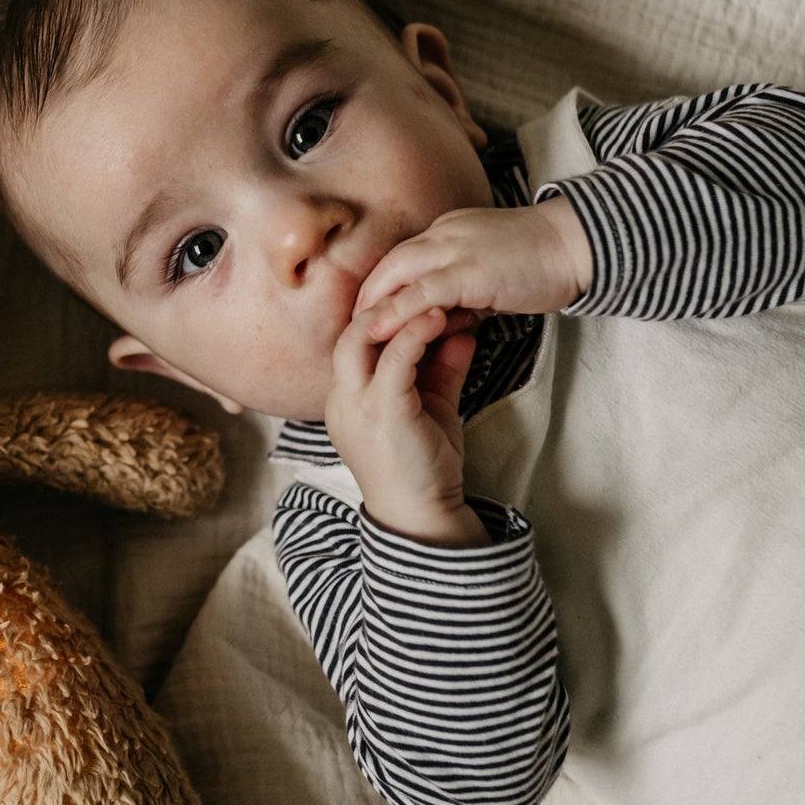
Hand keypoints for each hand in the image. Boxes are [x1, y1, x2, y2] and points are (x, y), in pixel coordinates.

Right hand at [324, 308, 485, 546]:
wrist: (423, 518)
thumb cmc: (425, 467)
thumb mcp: (434, 407)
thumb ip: (443, 368)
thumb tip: (462, 330)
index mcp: (348, 397)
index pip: (354, 340)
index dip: (384, 314)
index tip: (421, 295)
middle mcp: (343, 398)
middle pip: (349, 332)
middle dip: (382, 304)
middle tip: (421, 286)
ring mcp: (356, 405)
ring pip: (361, 338)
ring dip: (398, 312)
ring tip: (432, 294)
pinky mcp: (381, 412)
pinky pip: (391, 359)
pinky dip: (414, 333)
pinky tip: (437, 317)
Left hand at [350, 197, 592, 344]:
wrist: (579, 245)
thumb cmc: (544, 261)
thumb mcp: (493, 276)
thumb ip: (464, 295)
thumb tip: (443, 322)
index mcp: (450, 230)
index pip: (403, 257)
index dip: (382, 287)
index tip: (368, 315)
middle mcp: (445, 233)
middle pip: (390, 263)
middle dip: (367, 297)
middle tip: (352, 330)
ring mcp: (456, 248)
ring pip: (398, 274)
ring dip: (375, 306)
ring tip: (358, 337)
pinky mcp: (470, 269)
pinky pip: (423, 292)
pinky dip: (399, 312)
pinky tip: (383, 332)